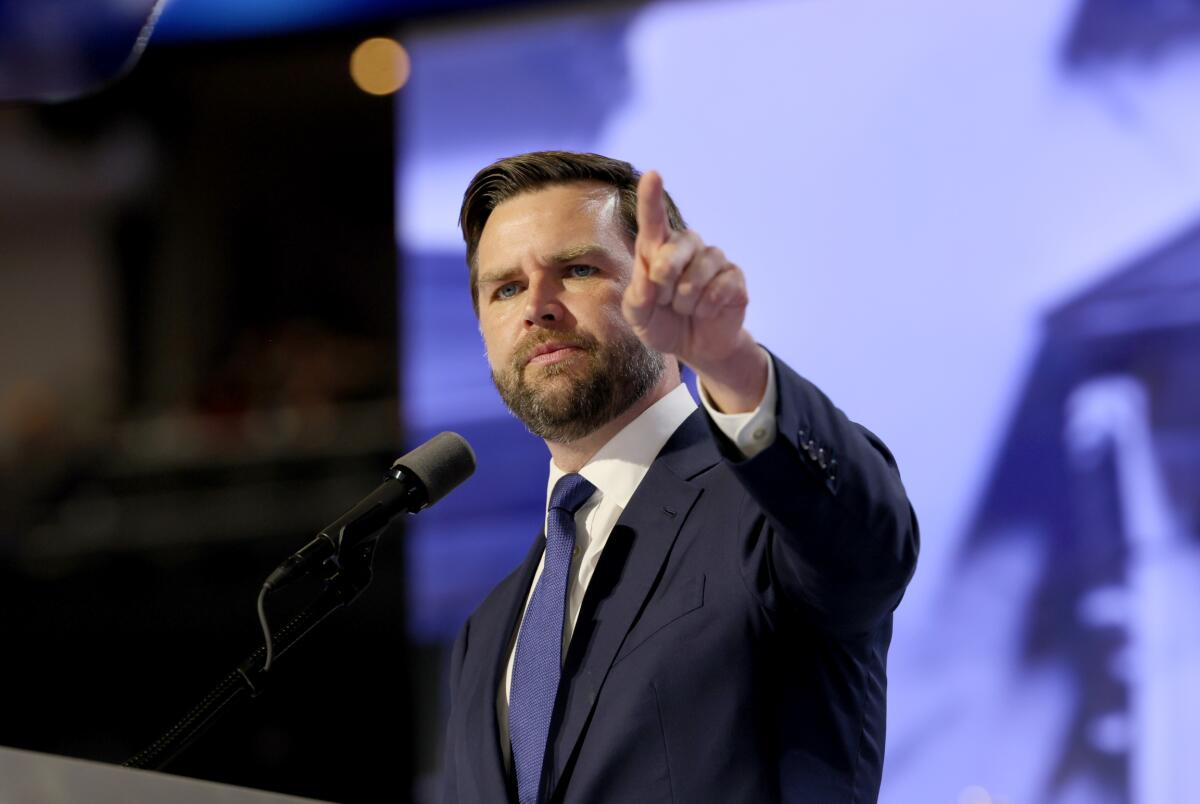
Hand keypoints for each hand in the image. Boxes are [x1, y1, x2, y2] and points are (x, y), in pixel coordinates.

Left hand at [622, 171, 766, 411]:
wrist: (695, 347)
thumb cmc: (661, 324)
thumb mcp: (637, 317)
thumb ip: (636, 298)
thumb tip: (651, 278)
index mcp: (656, 249)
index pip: (653, 220)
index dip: (652, 197)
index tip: (652, 174)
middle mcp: (686, 247)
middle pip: (676, 247)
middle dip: (665, 279)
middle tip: (663, 298)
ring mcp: (713, 259)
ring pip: (699, 272)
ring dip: (686, 300)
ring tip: (684, 308)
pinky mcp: (734, 276)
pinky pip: (721, 287)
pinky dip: (708, 307)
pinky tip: (705, 311)